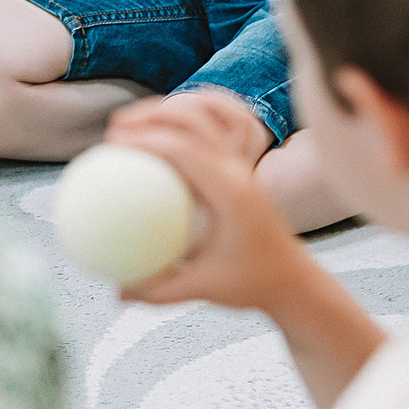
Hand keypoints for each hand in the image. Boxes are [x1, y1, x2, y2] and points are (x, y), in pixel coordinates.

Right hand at [110, 91, 303, 309]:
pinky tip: (149, 149)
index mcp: (232, 193)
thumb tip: (117, 293)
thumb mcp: (205, 289)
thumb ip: (160, 290)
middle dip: (151, 114)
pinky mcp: (239, 170)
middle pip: (194, 121)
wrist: (295, 279)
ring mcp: (241, 167)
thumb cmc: (254, 284)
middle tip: (113, 128)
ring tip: (127, 128)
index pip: (185, 150)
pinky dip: (176, 135)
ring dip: (164, 116)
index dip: (146, 139)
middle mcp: (239, 172)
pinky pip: (203, 140)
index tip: (112, 144)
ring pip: (202, 123)